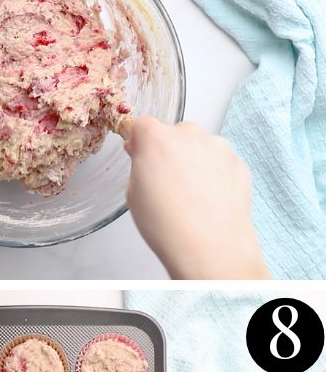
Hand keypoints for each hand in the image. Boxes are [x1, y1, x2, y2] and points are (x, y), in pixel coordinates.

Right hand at [124, 117, 268, 278]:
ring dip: (193, 160)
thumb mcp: (133, 193)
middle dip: (169, 149)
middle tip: (164, 180)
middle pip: (175, 132)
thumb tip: (142, 154)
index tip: (138, 154)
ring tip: (189, 193)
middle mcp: (190, 135)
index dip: (139, 140)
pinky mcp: (238, 162)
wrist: (210, 246)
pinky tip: (207, 198)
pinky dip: (213, 173)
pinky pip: (220, 161)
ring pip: (200, 145)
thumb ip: (139, 165)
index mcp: (157, 139)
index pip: (143, 125)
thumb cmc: (166, 223)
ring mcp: (218, 147)